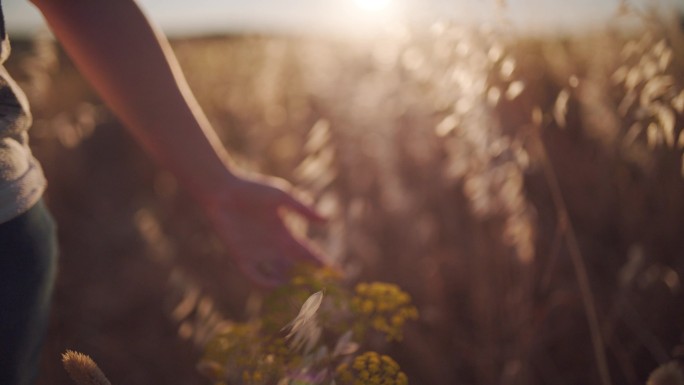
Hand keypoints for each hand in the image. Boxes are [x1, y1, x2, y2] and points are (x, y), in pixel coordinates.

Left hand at [199, 173, 325, 286]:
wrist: (224, 191)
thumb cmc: (254, 189)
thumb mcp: (282, 197)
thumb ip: (303, 209)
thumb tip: (326, 221)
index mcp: (286, 235)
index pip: (308, 254)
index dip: (322, 264)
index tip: (337, 274)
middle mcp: (274, 248)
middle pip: (295, 270)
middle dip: (308, 281)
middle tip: (321, 291)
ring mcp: (258, 254)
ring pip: (277, 276)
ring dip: (288, 285)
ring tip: (300, 293)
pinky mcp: (241, 256)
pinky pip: (255, 275)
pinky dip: (265, 282)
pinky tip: (276, 284)